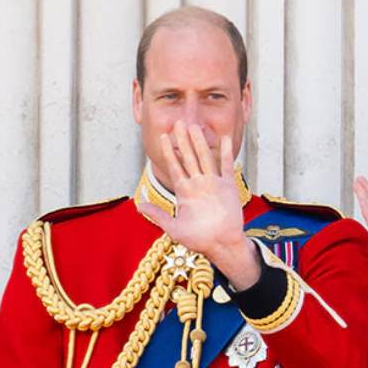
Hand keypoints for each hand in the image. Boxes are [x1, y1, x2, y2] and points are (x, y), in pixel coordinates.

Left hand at [137, 122, 260, 289]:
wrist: (222, 244)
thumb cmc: (199, 239)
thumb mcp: (174, 229)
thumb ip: (158, 216)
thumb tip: (139, 206)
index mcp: (184, 192)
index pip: (175, 167)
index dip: (169, 152)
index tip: (164, 136)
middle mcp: (198, 184)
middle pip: (189, 157)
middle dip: (183, 141)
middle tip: (179, 122)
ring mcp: (213, 184)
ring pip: (205, 158)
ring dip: (200, 143)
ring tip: (194, 126)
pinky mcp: (228, 187)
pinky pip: (226, 166)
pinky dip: (225, 153)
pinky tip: (223, 138)